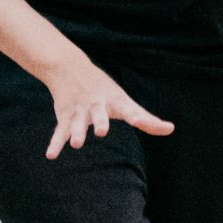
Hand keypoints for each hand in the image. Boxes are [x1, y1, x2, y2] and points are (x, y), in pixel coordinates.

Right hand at [39, 50, 173, 158]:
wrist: (68, 67)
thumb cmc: (103, 88)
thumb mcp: (124, 100)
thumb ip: (145, 118)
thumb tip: (171, 129)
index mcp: (115, 101)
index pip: (132, 110)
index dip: (143, 119)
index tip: (150, 124)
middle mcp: (97, 105)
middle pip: (99, 114)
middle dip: (100, 122)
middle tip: (102, 132)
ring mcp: (80, 110)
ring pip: (77, 122)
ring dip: (77, 132)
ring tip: (77, 144)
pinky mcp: (65, 116)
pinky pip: (59, 132)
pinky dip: (55, 144)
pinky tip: (51, 155)